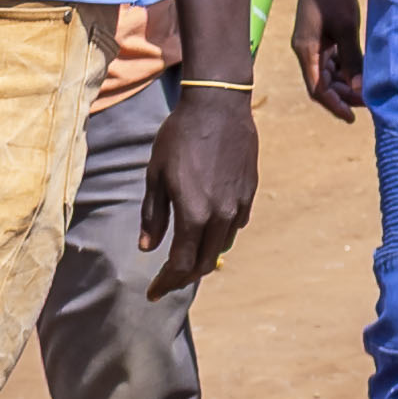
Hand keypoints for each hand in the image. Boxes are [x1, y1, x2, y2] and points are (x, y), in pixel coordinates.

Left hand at [142, 83, 255, 297]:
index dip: (166, 282)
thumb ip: (153, 215)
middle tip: (166, 281)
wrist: (218, 105)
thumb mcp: (156, 175)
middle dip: (184, 277)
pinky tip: (207, 228)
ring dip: (202, 256)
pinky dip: (218, 235)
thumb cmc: (179, 137)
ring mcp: (238, 205)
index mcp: (194, 213)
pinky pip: (235, 225)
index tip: (153, 293)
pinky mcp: (249, 193)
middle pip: (204, 263)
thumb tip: (148, 248)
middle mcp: (220, 215)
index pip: (181, 265)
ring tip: (185, 256)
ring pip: (222, 246)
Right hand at [292, 0, 366, 117]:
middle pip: (324, 83)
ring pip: (329, 73)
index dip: (334, 105)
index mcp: (306, 51)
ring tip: (369, 91)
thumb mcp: (346, 28)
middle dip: (344, 96)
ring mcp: (314, 43)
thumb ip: (353, 59)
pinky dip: (347, 68)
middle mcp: (307, 50)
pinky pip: (333, 59)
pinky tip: (363, 71)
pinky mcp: (322, 35)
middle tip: (369, 103)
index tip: (352, 118)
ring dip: (346, 83)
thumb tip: (360, 88)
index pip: (318, 89)